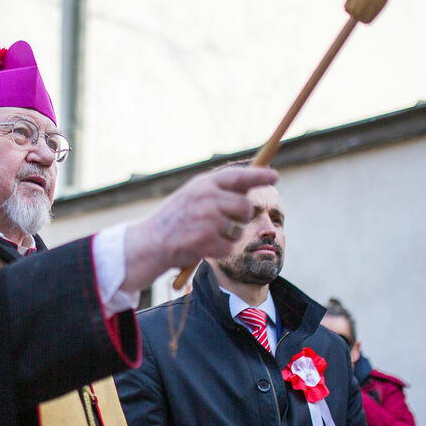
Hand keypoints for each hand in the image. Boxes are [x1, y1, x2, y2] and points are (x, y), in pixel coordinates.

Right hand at [121, 166, 278, 291]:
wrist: (151, 242)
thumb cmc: (176, 218)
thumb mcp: (192, 194)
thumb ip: (218, 188)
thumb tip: (250, 184)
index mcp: (203, 185)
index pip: (237, 176)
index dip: (258, 176)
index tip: (274, 175)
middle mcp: (207, 199)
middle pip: (245, 206)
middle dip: (241, 216)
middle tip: (225, 220)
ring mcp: (207, 220)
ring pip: (239, 229)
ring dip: (229, 234)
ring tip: (207, 234)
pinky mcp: (206, 241)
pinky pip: (230, 247)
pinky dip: (220, 249)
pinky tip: (204, 246)